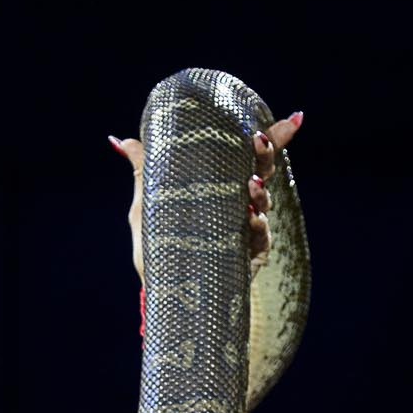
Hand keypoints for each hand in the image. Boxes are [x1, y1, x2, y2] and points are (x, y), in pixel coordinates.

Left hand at [109, 109, 302, 281]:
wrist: (163, 295)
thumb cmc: (158, 248)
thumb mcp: (147, 206)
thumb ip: (143, 171)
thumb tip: (119, 140)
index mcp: (222, 185)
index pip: (249, 156)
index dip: (273, 136)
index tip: (294, 117)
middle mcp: (239, 203)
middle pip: (262, 171)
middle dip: (266, 154)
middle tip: (258, 140)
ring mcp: (248, 229)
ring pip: (264, 203)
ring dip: (261, 191)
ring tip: (251, 185)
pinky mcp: (250, 257)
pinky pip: (260, 239)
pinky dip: (257, 227)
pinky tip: (251, 218)